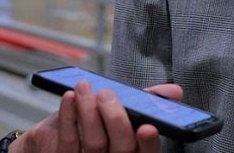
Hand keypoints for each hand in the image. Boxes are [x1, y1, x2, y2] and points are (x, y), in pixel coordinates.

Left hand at [10, 81, 182, 151]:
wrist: (60, 143)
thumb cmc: (101, 128)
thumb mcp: (127, 116)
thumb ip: (149, 103)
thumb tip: (174, 92)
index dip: (149, 142)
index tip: (147, 126)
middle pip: (120, 148)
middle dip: (115, 118)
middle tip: (106, 93)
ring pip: (93, 144)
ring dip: (88, 111)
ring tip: (84, 87)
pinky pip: (67, 142)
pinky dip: (67, 116)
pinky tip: (69, 98)